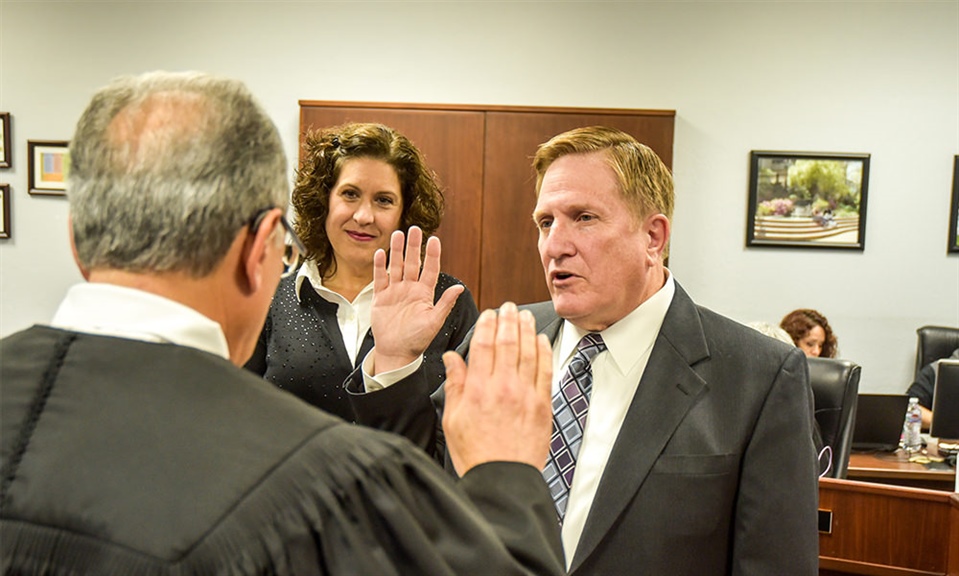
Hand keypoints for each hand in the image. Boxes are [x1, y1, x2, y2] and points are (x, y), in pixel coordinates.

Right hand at [370, 226, 463, 374]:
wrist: (396, 353)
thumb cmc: (417, 340)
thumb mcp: (434, 322)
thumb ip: (445, 304)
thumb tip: (460, 287)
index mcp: (425, 294)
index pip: (430, 269)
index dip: (433, 254)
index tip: (434, 239)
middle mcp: (410, 289)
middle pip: (413, 263)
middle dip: (414, 246)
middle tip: (415, 229)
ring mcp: (395, 292)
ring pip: (396, 266)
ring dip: (397, 251)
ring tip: (398, 234)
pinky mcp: (381, 298)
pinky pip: (380, 278)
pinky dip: (380, 266)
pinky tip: (381, 253)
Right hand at [442, 302, 552, 474]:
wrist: (503, 479)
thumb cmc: (476, 453)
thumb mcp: (453, 419)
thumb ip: (455, 385)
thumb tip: (451, 359)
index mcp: (477, 390)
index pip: (484, 346)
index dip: (487, 325)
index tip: (489, 314)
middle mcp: (502, 387)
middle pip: (508, 343)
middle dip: (508, 320)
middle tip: (508, 306)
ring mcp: (525, 395)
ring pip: (528, 352)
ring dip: (527, 330)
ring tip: (525, 315)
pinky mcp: (542, 405)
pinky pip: (545, 371)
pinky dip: (543, 352)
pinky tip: (541, 341)